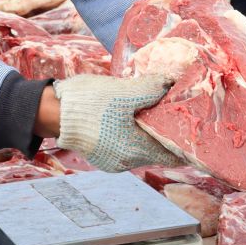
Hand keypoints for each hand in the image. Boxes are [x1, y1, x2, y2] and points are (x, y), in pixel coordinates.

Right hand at [52, 74, 177, 170]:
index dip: (185, 144)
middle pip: (157, 151)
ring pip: (140, 148)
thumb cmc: (89, 103)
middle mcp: (126, 162)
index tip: (194, 129)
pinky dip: (132, 134)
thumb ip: (152, 88)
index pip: (173, 156)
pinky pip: (125, 146)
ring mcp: (112, 160)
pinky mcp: (100, 154)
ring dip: (147, 133)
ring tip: (152, 111)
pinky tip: (130, 116)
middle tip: (174, 112)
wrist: (51, 112)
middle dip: (166, 133)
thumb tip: (172, 82)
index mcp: (136, 150)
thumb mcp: (125, 91)